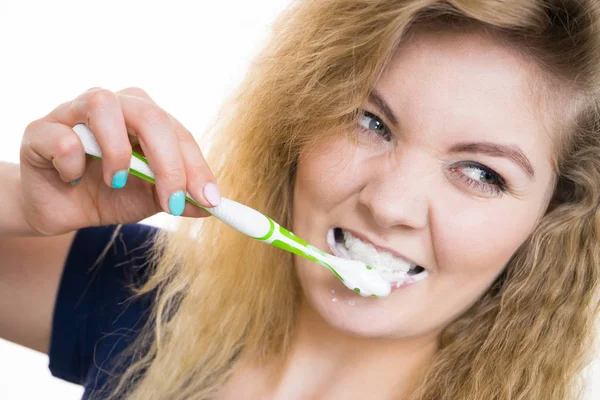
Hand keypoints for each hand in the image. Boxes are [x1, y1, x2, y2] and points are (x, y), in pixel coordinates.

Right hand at [19, 87, 219, 234]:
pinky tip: (73, 178)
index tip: (209, 200)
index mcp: (144, 116)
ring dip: (118, 152)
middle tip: (173, 200)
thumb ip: (179, 197)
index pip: (178, 133)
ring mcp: (74, 111)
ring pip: (103, 105)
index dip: (197, 167)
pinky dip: (74, 163)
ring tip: (117, 182)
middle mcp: (113, 105)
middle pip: (149, 114)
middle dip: (168, 161)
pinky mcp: (40, 130)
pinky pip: (63, 137)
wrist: (59, 210)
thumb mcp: (150, 200)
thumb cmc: (108, 195)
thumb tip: (211, 205)